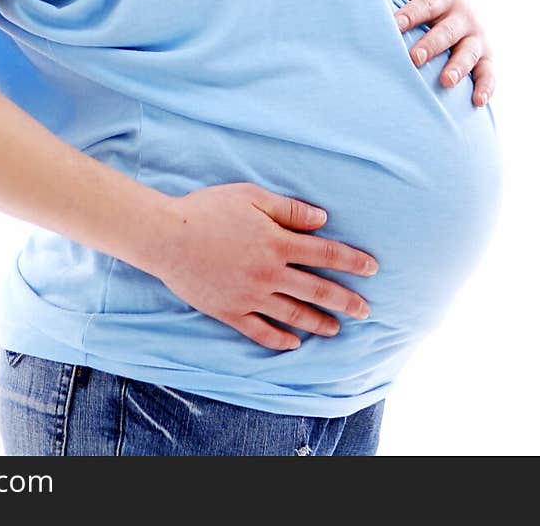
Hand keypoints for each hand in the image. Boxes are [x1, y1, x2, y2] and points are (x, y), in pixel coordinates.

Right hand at [155, 182, 378, 351]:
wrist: (167, 236)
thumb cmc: (209, 209)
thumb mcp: (251, 196)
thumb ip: (289, 210)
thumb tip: (322, 219)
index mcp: (277, 243)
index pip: (325, 253)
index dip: (351, 261)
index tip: (373, 269)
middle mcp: (269, 274)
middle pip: (316, 289)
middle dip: (345, 300)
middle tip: (365, 311)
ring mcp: (250, 297)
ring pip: (293, 314)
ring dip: (318, 322)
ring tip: (336, 329)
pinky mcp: (230, 312)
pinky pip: (260, 332)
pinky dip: (279, 339)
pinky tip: (293, 343)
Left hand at [375, 0, 495, 107]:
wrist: (458, 4)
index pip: (426, 4)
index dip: (411, 14)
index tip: (394, 25)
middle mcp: (463, 16)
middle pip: (447, 31)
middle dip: (432, 44)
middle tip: (415, 58)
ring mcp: (476, 37)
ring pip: (469, 53)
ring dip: (458, 67)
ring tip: (445, 81)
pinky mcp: (486, 57)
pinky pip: (488, 73)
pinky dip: (486, 87)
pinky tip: (477, 101)